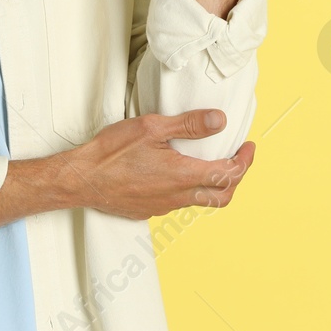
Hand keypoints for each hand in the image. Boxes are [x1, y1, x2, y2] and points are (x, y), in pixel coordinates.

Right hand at [72, 110, 257, 220]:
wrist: (81, 180)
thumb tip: (220, 121)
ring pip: (199, 200)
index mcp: (183, 176)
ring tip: (208, 161)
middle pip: (222, 197)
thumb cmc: (112, 152)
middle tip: (238, 159)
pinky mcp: (149, 210)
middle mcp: (177, 196)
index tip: (249, 147)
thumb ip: (188, 125)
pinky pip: (177, 201)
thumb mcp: (151, 127)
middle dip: (237, 179)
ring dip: (211, 183)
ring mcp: (163, 207)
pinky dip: (187, 188)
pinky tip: (175, 171)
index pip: (229, 175)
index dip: (245, 161)